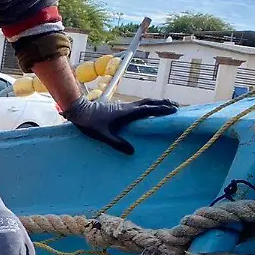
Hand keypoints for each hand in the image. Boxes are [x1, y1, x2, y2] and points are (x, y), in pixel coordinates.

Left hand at [61, 96, 176, 154]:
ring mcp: (122, 106)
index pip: (147, 109)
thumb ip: (117, 143)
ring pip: (143, 103)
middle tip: (176, 106)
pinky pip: (137, 106)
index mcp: (125, 112)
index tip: (174, 110)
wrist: (78, 110)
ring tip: (166, 107)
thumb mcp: (102, 135)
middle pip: (148, 103)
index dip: (161, 109)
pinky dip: (147, 106)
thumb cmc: (89, 123)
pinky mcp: (118, 108)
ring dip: (156, 104)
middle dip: (163, 104)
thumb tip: (132, 151)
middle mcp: (126, 107)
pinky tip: (148, 111)